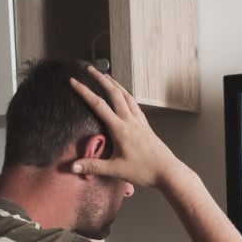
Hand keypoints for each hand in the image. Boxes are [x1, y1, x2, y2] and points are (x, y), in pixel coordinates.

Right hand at [69, 66, 181, 187]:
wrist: (168, 172)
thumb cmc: (144, 171)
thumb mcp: (116, 170)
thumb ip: (94, 166)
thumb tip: (73, 166)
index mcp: (120, 129)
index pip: (98, 105)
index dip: (84, 92)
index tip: (73, 81)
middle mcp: (130, 121)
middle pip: (114, 93)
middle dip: (101, 79)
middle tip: (90, 69)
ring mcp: (140, 122)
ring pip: (127, 96)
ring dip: (115, 84)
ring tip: (107, 76)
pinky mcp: (146, 126)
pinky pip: (135, 105)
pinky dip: (127, 95)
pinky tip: (126, 96)